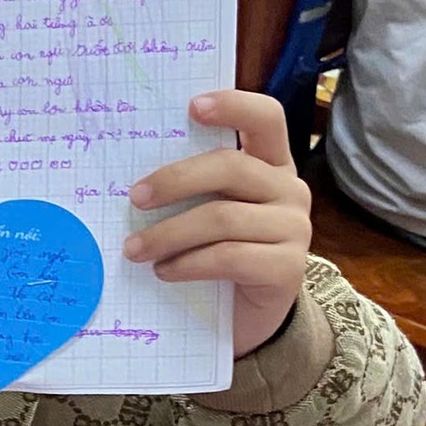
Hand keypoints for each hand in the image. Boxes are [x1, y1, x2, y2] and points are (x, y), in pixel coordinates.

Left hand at [123, 90, 311, 360]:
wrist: (247, 319)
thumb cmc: (216, 256)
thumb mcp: (205, 213)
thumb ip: (189, 189)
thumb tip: (131, 179)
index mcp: (270, 164)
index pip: (266, 118)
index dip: (233, 106)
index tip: (191, 107)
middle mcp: (288, 189)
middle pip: (231, 168)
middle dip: (175, 181)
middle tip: (134, 198)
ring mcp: (294, 228)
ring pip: (223, 218)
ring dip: (169, 234)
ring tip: (134, 249)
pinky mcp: (288, 268)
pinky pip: (230, 257)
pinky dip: (188, 264)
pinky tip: (163, 272)